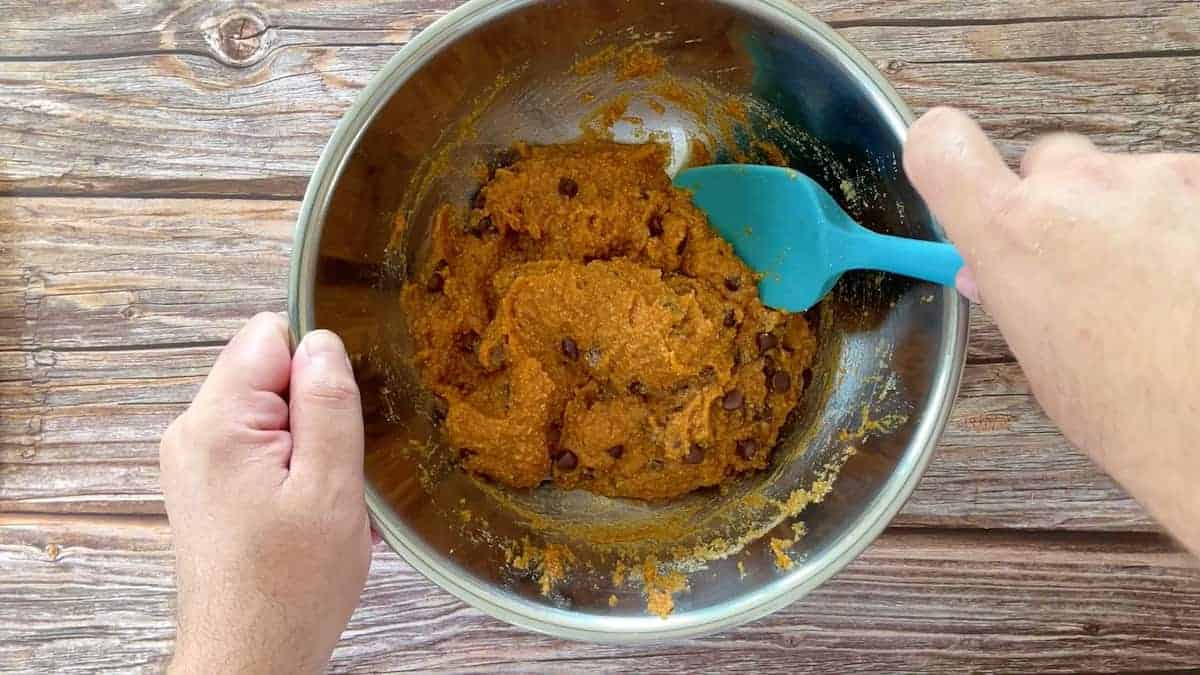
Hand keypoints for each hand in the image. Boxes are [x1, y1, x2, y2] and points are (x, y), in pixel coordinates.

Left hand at [160, 313, 369, 673]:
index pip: (272, 333)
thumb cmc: (289, 590)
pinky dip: (295, 468)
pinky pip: (260, 445)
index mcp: (217, 422)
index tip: (342, 413)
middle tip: (339, 467)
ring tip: (328, 497)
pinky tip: (313, 511)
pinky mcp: (207, 486)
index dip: (319, 364)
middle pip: (270, 372)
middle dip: (317, 408)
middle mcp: (193, 432)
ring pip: (270, 411)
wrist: (249, 660)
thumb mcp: (330, 488)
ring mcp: (196, 461)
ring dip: (311, 443)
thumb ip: (328, 404)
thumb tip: (324, 339)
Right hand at [905, 108, 1199, 551]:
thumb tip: (993, 274)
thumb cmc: (1137, 406)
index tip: (952, 167)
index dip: (942, 152)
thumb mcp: (1041, 358)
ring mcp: (1153, 178)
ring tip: (1148, 287)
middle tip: (1075, 261)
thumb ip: (1012, 295)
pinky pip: (1179, 186)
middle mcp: (1077, 189)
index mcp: (1012, 233)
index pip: (942, 147)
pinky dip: (1180, 220)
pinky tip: (1185, 277)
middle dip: (1056, 201)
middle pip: (1048, 162)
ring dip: (1124, 216)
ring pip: (1119, 177)